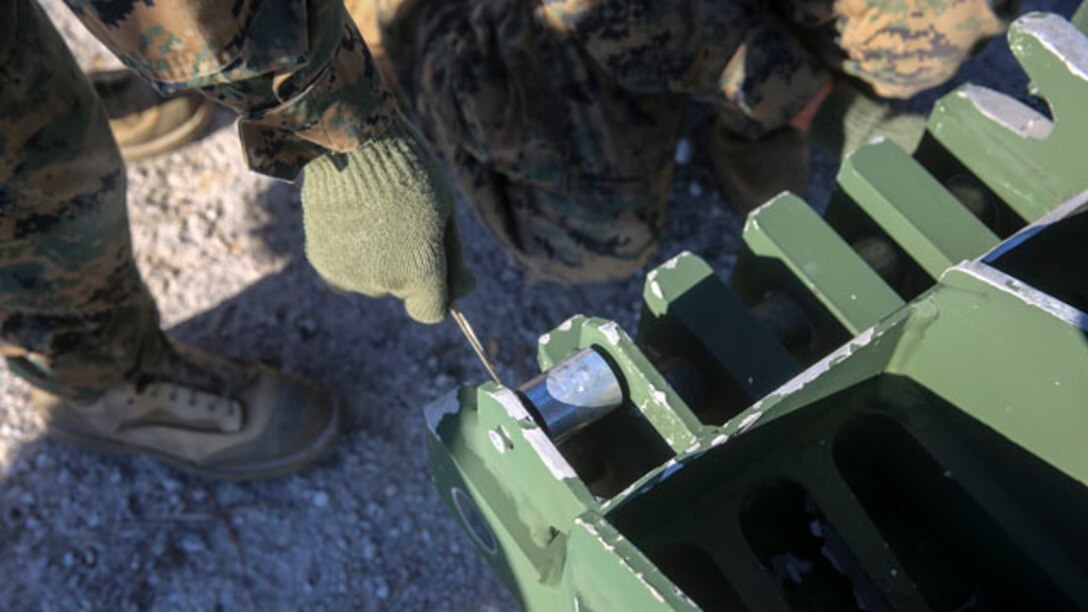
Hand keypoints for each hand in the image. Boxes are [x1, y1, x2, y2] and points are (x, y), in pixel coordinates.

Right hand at [300, 114, 474, 322]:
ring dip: (379, 259)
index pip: (431, 311)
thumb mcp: (446, 211)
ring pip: (374, 281)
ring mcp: (350, 275)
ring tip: (376, 215)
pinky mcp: (323, 264)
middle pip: (403, 290)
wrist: (351, 145)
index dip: (438, 291)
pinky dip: (353, 255)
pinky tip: (354, 222)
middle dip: (409, 265)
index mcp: (421, 272)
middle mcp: (384, 284)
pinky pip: (346, 271)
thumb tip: (465, 291)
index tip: (437, 265)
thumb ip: (454, 258)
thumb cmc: (409, 172)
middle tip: (404, 220)